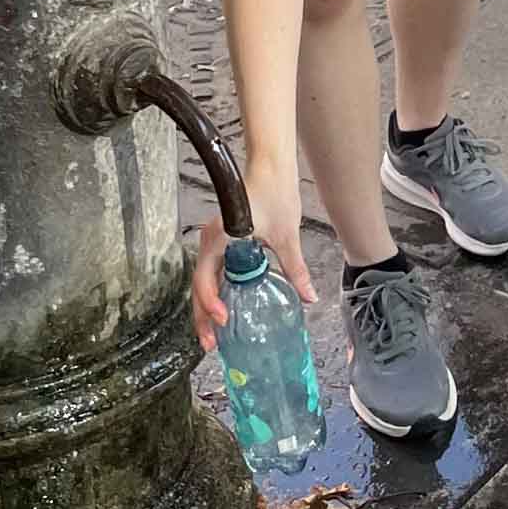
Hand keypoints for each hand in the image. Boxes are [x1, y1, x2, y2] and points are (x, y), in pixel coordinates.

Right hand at [191, 162, 314, 355]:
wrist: (271, 164)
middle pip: (198, 286)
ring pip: (203, 280)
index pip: (204, 280)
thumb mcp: (287, 236)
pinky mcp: (221, 238)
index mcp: (219, 239)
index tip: (224, 321)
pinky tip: (226, 305)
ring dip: (207, 305)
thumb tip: (308, 296)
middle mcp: (210, 241)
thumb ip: (295, 269)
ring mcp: (213, 240)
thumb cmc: (275, 192)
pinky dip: (214, 290)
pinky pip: (211, 270)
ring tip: (215, 332)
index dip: (210, 304)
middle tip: (212, 343)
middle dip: (202, 316)